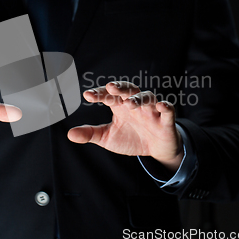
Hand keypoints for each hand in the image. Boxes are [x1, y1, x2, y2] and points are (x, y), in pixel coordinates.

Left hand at [68, 81, 182, 171]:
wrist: (156, 150)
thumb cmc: (131, 139)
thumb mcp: (108, 138)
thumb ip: (91, 134)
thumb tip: (69, 134)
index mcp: (120, 106)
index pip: (109, 95)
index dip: (99, 94)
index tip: (87, 95)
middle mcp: (135, 104)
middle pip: (129, 90)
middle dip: (120, 88)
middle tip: (111, 87)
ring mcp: (152, 111)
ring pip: (147, 97)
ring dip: (139, 98)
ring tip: (129, 103)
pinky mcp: (166, 120)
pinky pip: (168, 110)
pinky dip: (166, 106)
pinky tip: (161, 105)